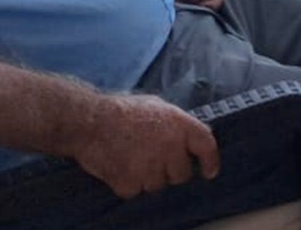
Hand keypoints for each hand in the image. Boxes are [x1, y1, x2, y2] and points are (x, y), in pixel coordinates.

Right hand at [67, 93, 219, 197]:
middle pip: (182, 174)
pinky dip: (129, 184)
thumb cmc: (122, 111)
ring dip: (149, 178)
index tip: (209, 171)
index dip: (211, 161)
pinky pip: (137, 192)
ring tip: (134, 158)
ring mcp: (150, 168)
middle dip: (172, 170)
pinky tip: (121, 166)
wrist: (89, 121)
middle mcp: (170, 147)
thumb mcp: (158, 107)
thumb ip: (177, 124)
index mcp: (179, 125)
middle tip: (155, 158)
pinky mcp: (130, 183)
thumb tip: (190, 140)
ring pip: (159, 186)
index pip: (207, 146)